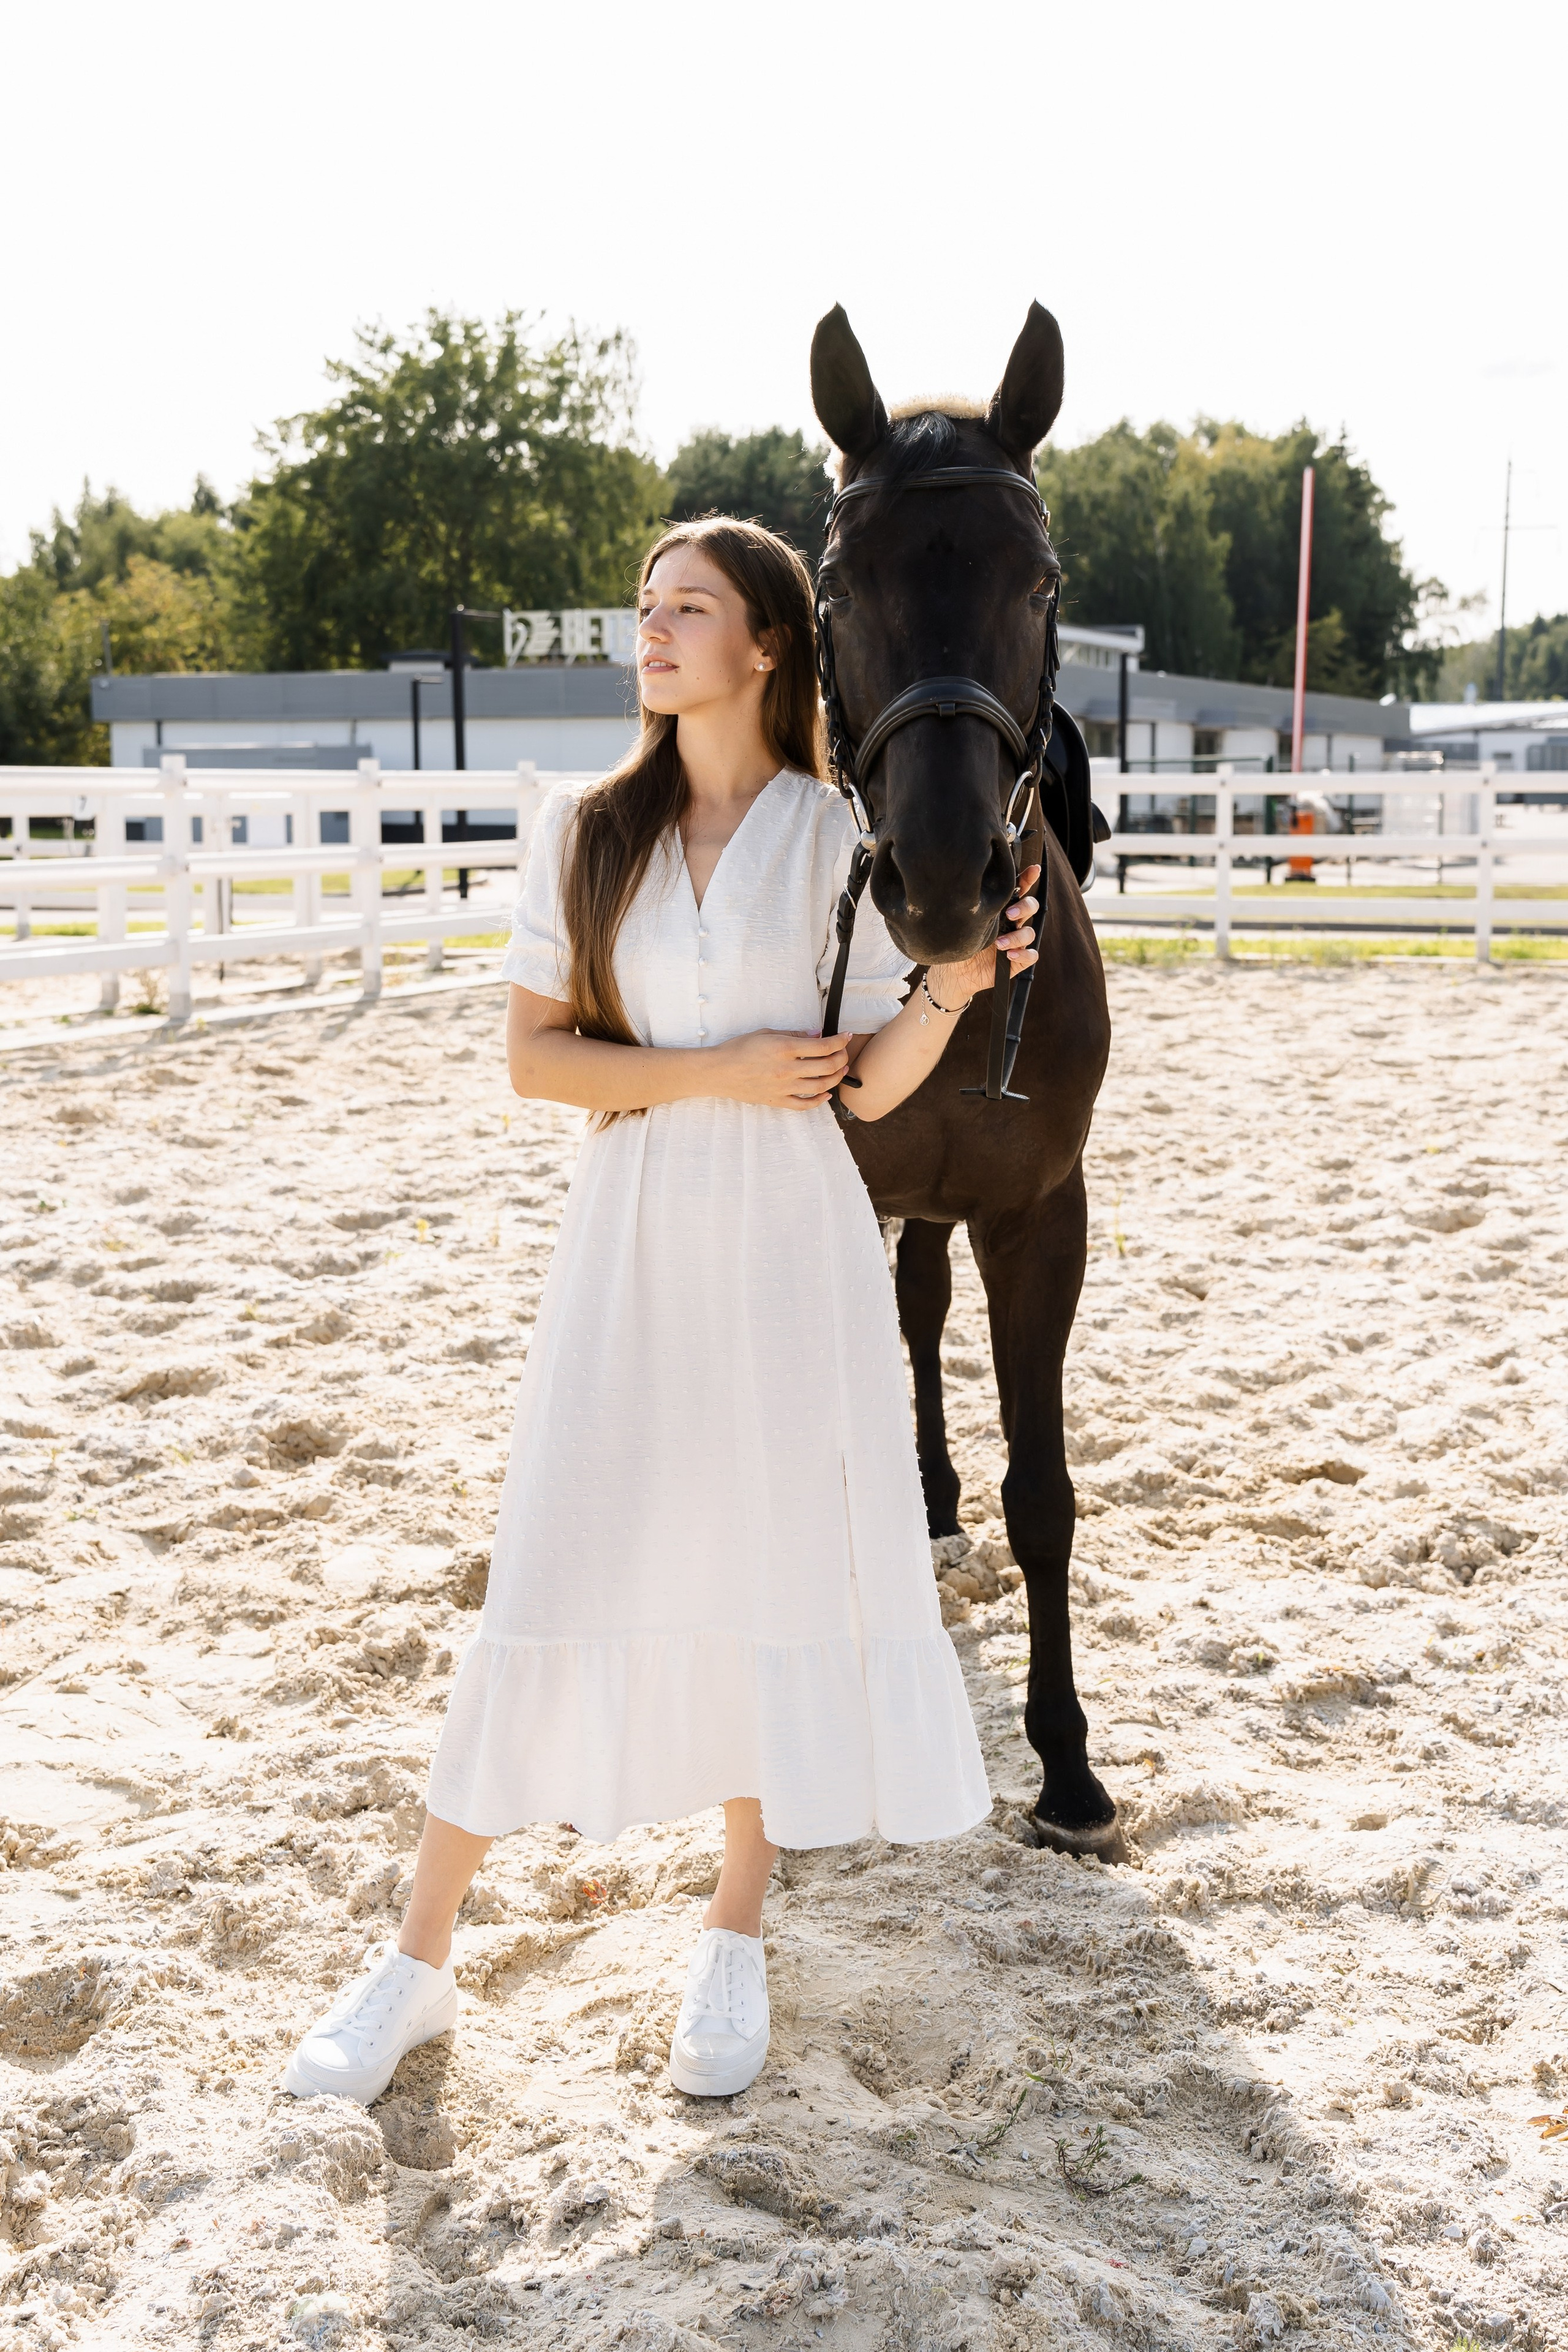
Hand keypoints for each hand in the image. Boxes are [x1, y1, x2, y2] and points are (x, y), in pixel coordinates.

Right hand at [712, 1028, 850, 1107]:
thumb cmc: (739, 1049)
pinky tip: (825, 1093)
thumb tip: (816, 1035)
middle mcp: (787, 1069)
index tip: (846, 1036)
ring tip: (840, 1070)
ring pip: (820, 1086)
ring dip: (836, 1078)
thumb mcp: (766, 1033)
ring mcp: (783, 1087)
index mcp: (784, 1048)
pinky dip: (819, 1100)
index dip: (840, 1041)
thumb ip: (794, 1035)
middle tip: (844, 1053)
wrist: (718, 1071)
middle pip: (827, 1066)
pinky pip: (804, 1105)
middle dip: (842, 1058)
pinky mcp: (777, 1100)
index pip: (823, 1046)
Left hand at [927, 864, 1040, 1001]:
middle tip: (1009, 914)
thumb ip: (972, 907)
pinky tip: (1009, 955)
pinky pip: (1031, 955)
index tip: (1034, 869)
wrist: (954, 973)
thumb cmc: (958, 943)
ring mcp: (1016, 941)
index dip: (1028, 878)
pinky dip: (1023, 954)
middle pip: (1031, 907)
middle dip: (1025, 907)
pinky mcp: (1018, 961)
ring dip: (1017, 936)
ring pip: (1030, 932)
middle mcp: (1011, 923)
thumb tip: (969, 884)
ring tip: (999, 944)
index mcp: (1000, 909)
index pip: (1018, 890)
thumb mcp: (963, 921)